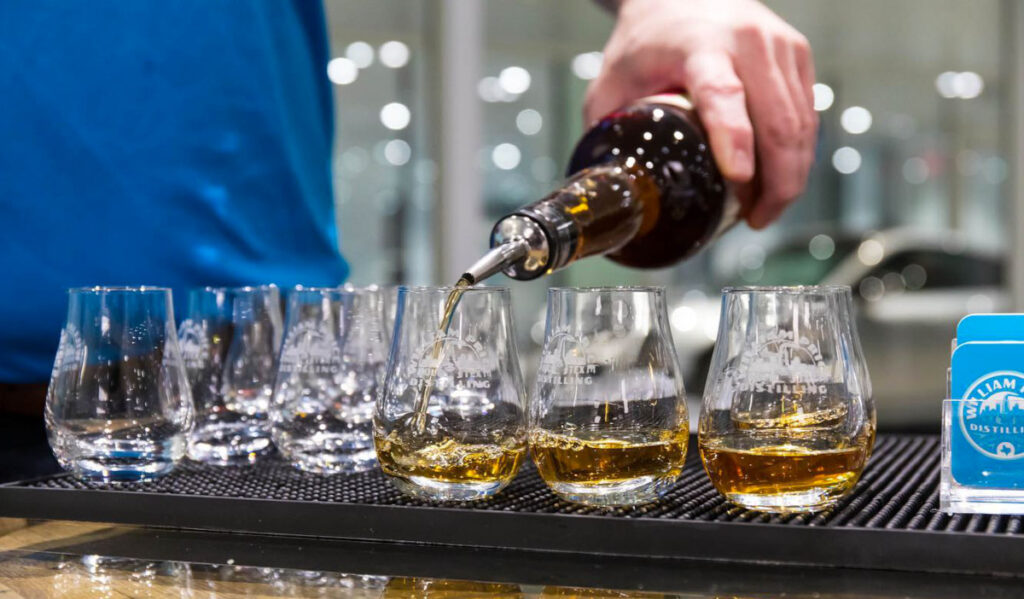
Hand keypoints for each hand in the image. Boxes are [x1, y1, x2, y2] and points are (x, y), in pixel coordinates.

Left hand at [587, 0, 817, 228]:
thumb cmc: (645, 40)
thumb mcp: (612, 80)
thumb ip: (605, 129)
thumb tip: (603, 187)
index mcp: (699, 46)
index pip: (722, 95)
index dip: (734, 139)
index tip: (739, 180)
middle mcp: (748, 41)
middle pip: (777, 121)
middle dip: (776, 182)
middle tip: (757, 220)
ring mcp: (780, 46)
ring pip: (801, 124)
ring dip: (791, 175)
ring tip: (765, 210)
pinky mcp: (798, 55)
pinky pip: (807, 115)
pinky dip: (798, 154)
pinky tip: (780, 180)